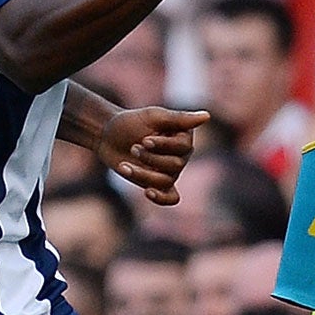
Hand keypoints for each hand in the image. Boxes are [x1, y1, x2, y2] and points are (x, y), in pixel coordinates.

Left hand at [94, 105, 210, 206]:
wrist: (107, 137)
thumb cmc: (130, 122)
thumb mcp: (153, 116)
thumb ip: (179, 118)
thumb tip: (207, 116)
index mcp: (183, 137)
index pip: (183, 147)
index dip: (164, 146)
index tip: (145, 140)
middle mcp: (181, 156)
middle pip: (175, 165)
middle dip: (151, 158)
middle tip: (133, 147)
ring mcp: (170, 172)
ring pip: (165, 181)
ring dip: (143, 174)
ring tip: (124, 165)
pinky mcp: (158, 185)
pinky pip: (170, 198)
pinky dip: (162, 198)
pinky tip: (148, 192)